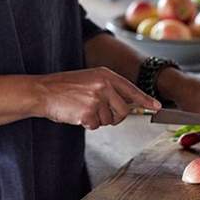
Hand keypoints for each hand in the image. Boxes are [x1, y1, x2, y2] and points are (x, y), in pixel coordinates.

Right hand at [33, 67, 161, 129]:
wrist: (43, 91)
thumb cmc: (64, 87)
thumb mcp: (89, 80)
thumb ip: (108, 88)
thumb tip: (128, 103)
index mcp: (105, 74)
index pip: (131, 88)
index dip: (145, 99)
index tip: (157, 106)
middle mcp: (104, 85)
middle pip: (124, 110)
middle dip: (115, 117)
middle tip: (98, 113)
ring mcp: (97, 98)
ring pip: (110, 120)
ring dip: (98, 120)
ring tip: (82, 109)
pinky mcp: (89, 112)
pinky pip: (96, 126)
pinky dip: (87, 124)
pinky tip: (76, 114)